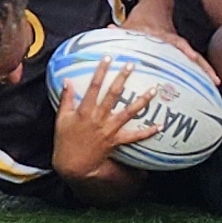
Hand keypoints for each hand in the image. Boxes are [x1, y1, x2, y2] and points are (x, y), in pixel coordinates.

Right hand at [51, 58, 160, 181]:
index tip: (108, 58)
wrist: (73, 164)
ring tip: (153, 89)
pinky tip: (160, 125)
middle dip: (122, 78)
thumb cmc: (65, 140)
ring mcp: (109, 130)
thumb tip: (66, 80)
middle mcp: (99, 118)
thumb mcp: (61, 118)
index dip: (101, 71)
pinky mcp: (116, 141)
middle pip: (113, 95)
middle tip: (131, 65)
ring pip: (128, 113)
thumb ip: (66, 98)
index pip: (94, 86)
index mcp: (85, 110)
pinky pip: (134, 136)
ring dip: (141, 100)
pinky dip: (148, 132)